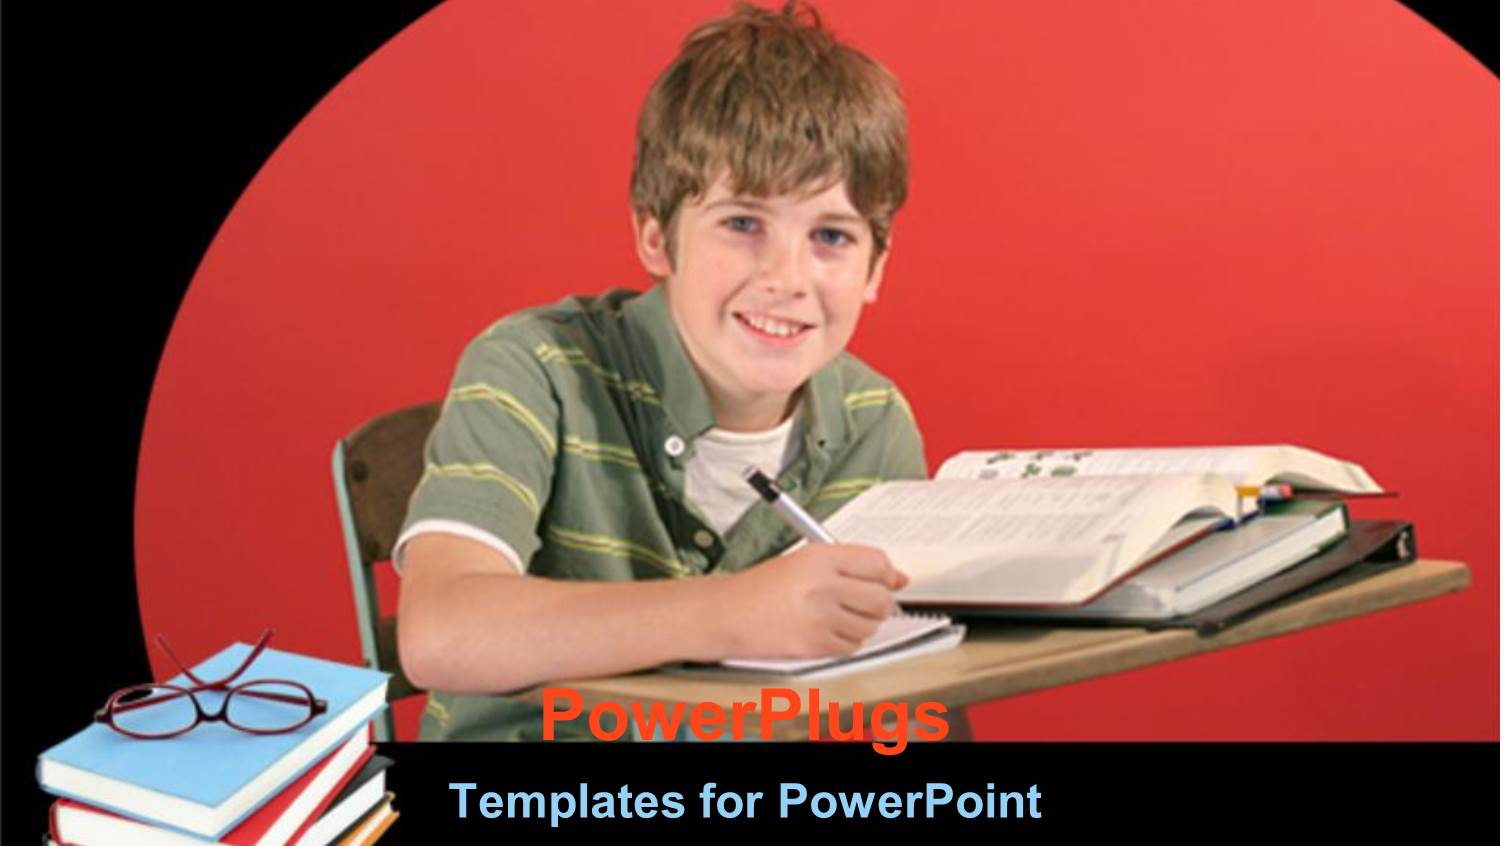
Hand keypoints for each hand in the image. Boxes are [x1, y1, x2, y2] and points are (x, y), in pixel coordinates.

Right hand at [715, 544, 909, 659]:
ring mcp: (821, 618)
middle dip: (878, 602)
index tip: (888, 580)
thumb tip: (896, 579)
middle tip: (863, 601)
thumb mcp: (803, 561)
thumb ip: (850, 566)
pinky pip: (852, 646)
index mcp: (820, 557)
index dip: (887, 574)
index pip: (877, 562)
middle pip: (880, 597)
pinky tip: (827, 630)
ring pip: (870, 625)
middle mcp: (823, 586)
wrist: (726, 614)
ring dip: (862, 623)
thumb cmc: (759, 588)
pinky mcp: (816, 645)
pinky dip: (846, 641)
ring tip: (838, 616)